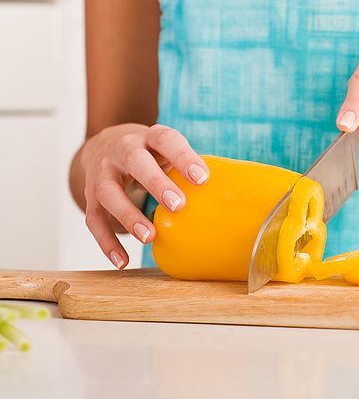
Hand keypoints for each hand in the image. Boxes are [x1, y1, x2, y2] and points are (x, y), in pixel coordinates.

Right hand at [79, 123, 208, 268]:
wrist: (104, 145)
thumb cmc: (152, 153)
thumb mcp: (168, 150)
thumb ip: (190, 167)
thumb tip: (229, 196)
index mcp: (149, 137)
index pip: (166, 140)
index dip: (183, 157)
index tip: (202, 178)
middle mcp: (122, 150)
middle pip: (136, 162)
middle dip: (156, 183)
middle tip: (178, 205)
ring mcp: (103, 172)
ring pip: (110, 193)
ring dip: (128, 215)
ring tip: (150, 236)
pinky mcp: (90, 195)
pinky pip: (94, 219)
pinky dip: (107, 242)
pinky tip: (122, 261)